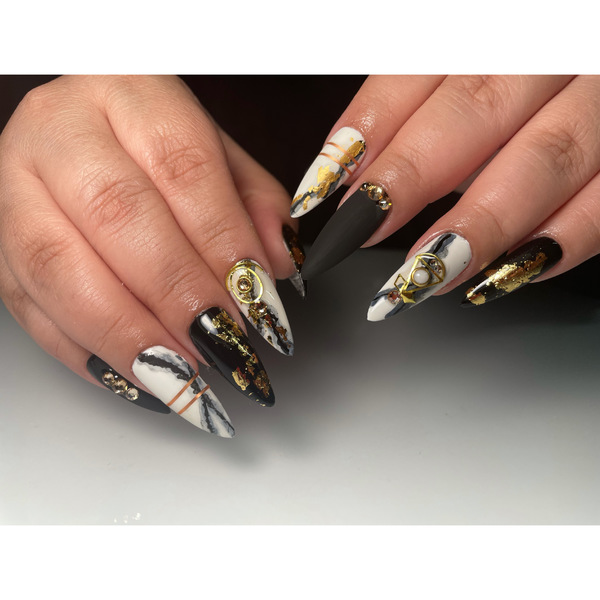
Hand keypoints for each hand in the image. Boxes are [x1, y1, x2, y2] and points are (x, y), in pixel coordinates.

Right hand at [0, 75, 304, 435]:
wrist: (79, 138)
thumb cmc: (154, 147)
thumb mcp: (219, 156)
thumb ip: (255, 205)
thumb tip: (277, 266)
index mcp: (129, 94)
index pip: (182, 167)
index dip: (223, 241)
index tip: (258, 300)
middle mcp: (61, 131)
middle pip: (117, 215)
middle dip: (176, 293)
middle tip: (225, 346)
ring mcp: (15, 188)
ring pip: (59, 267)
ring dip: (128, 334)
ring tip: (184, 378)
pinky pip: (28, 307)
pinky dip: (86, 352)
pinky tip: (138, 377)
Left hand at [293, 75, 599, 317]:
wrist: (591, 60)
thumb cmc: (521, 73)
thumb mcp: (468, 68)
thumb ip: (415, 108)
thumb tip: (347, 177)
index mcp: (488, 23)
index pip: (411, 71)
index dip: (363, 135)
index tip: (318, 193)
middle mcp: (548, 46)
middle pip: (475, 109)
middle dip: (410, 179)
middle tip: (359, 236)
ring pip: (547, 154)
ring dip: (482, 223)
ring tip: (427, 275)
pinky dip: (566, 237)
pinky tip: (508, 272)